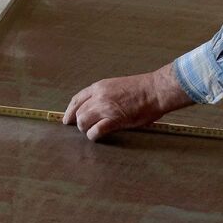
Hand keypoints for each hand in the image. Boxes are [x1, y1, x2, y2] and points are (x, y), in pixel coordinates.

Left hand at [63, 64, 191, 140]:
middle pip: (78, 112)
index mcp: (99, 86)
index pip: (77, 99)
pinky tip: (98, 136)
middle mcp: (99, 96)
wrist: (156, 90)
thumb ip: (105, 95)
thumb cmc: (142, 89)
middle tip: (85, 129)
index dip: (70, 111)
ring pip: (83, 122)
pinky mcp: (113, 120)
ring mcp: (105, 108)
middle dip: (79, 122)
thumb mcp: (117, 86)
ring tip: (94, 132)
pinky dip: (94, 135)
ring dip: (86, 129)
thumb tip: (98, 109)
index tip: (67, 119)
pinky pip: (95, 131)